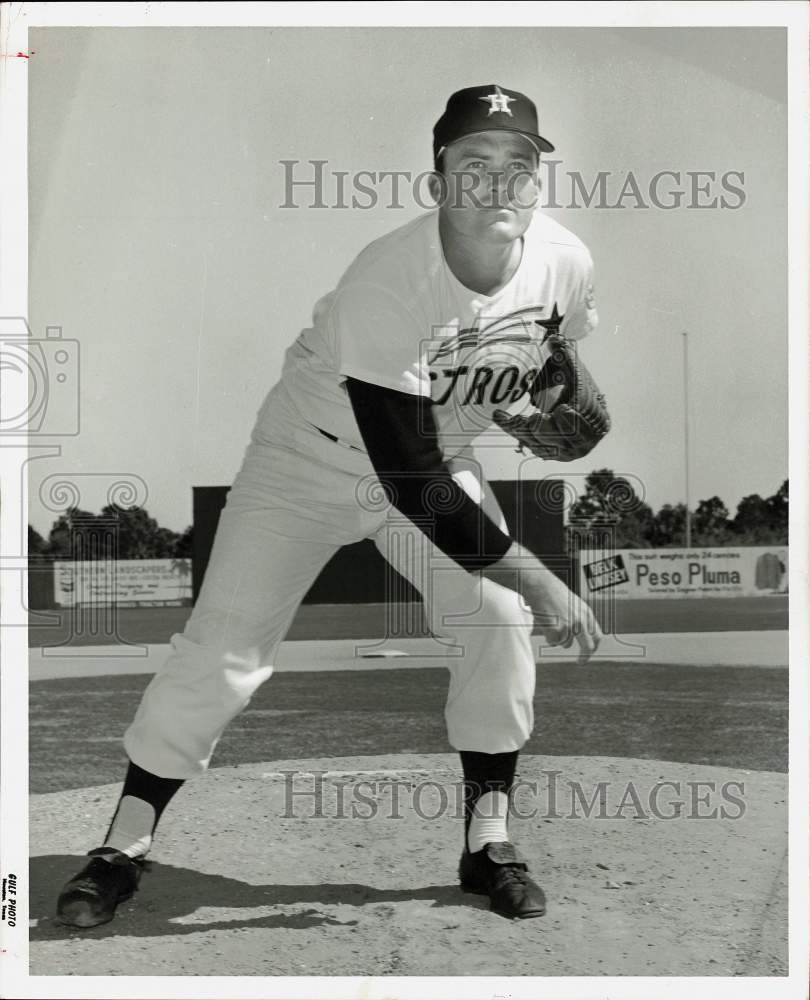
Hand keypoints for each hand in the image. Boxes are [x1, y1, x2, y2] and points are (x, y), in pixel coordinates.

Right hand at [482, 542, 602, 664]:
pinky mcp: (558, 630)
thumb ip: (581, 619)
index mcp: (587, 613)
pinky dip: (548, 636)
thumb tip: (584, 638)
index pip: (597, 636)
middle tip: (580, 662)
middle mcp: (581, 621)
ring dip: (558, 638)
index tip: (589, 654)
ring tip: (551, 622)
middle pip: (588, 647)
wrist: (540, 586)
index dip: (594, 647)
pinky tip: (545, 623)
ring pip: (566, 644)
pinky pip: (553, 642)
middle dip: (584, 656)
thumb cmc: (553, 593)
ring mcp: (570, 627)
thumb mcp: (574, 604)